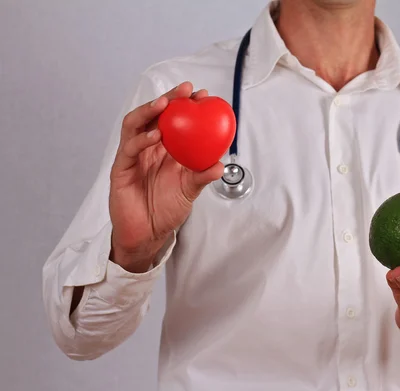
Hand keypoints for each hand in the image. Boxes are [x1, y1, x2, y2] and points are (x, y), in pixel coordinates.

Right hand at [109, 82, 223, 271]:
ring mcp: (133, 156)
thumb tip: (221, 165)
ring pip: (135, 125)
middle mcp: (147, 147)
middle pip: (153, 115)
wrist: (147, 233)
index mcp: (165, 149)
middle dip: (169, 98)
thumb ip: (202, 176)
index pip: (173, 120)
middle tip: (185, 90)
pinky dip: (141, 140)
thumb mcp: (189, 191)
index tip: (202, 95)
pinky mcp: (120, 169)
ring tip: (165, 103)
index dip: (185, 105)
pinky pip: (129, 149)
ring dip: (149, 111)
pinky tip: (155, 136)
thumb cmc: (166, 209)